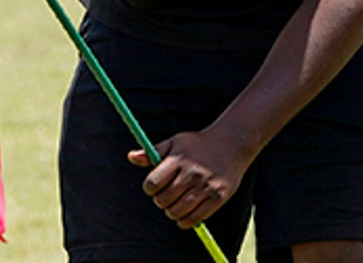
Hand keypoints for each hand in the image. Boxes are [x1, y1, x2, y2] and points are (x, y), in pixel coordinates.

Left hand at [129, 129, 248, 229]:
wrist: (232, 144)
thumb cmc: (198, 144)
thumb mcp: (175, 142)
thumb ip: (153, 152)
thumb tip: (131, 157)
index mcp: (178, 160)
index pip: (153, 183)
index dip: (149, 187)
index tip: (154, 185)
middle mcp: (192, 174)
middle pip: (163, 200)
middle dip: (160, 200)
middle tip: (165, 195)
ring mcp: (206, 187)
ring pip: (177, 212)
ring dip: (171, 211)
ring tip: (175, 203)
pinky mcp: (217, 198)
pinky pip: (194, 219)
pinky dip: (185, 221)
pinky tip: (185, 212)